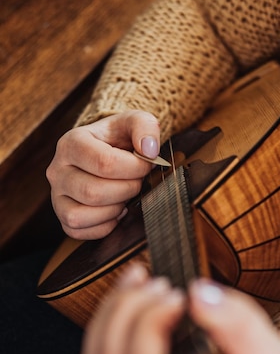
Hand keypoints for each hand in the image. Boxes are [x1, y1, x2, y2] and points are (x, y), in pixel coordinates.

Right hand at [46, 111, 160, 238]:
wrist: (105, 152)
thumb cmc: (118, 139)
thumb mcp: (133, 122)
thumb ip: (145, 126)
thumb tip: (149, 150)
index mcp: (71, 143)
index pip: (105, 163)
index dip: (135, 168)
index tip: (146, 164)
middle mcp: (57, 170)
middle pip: (93, 192)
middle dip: (126, 190)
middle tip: (137, 182)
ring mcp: (56, 196)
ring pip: (81, 215)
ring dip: (113, 210)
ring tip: (124, 196)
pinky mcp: (63, 217)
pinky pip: (79, 231)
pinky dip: (104, 225)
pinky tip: (115, 210)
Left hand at [80, 265, 279, 353]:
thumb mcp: (271, 353)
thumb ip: (236, 322)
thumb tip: (198, 293)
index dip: (148, 323)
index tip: (176, 294)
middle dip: (125, 312)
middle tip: (156, 283)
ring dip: (110, 318)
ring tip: (136, 283)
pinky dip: (106, 331)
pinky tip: (127, 301)